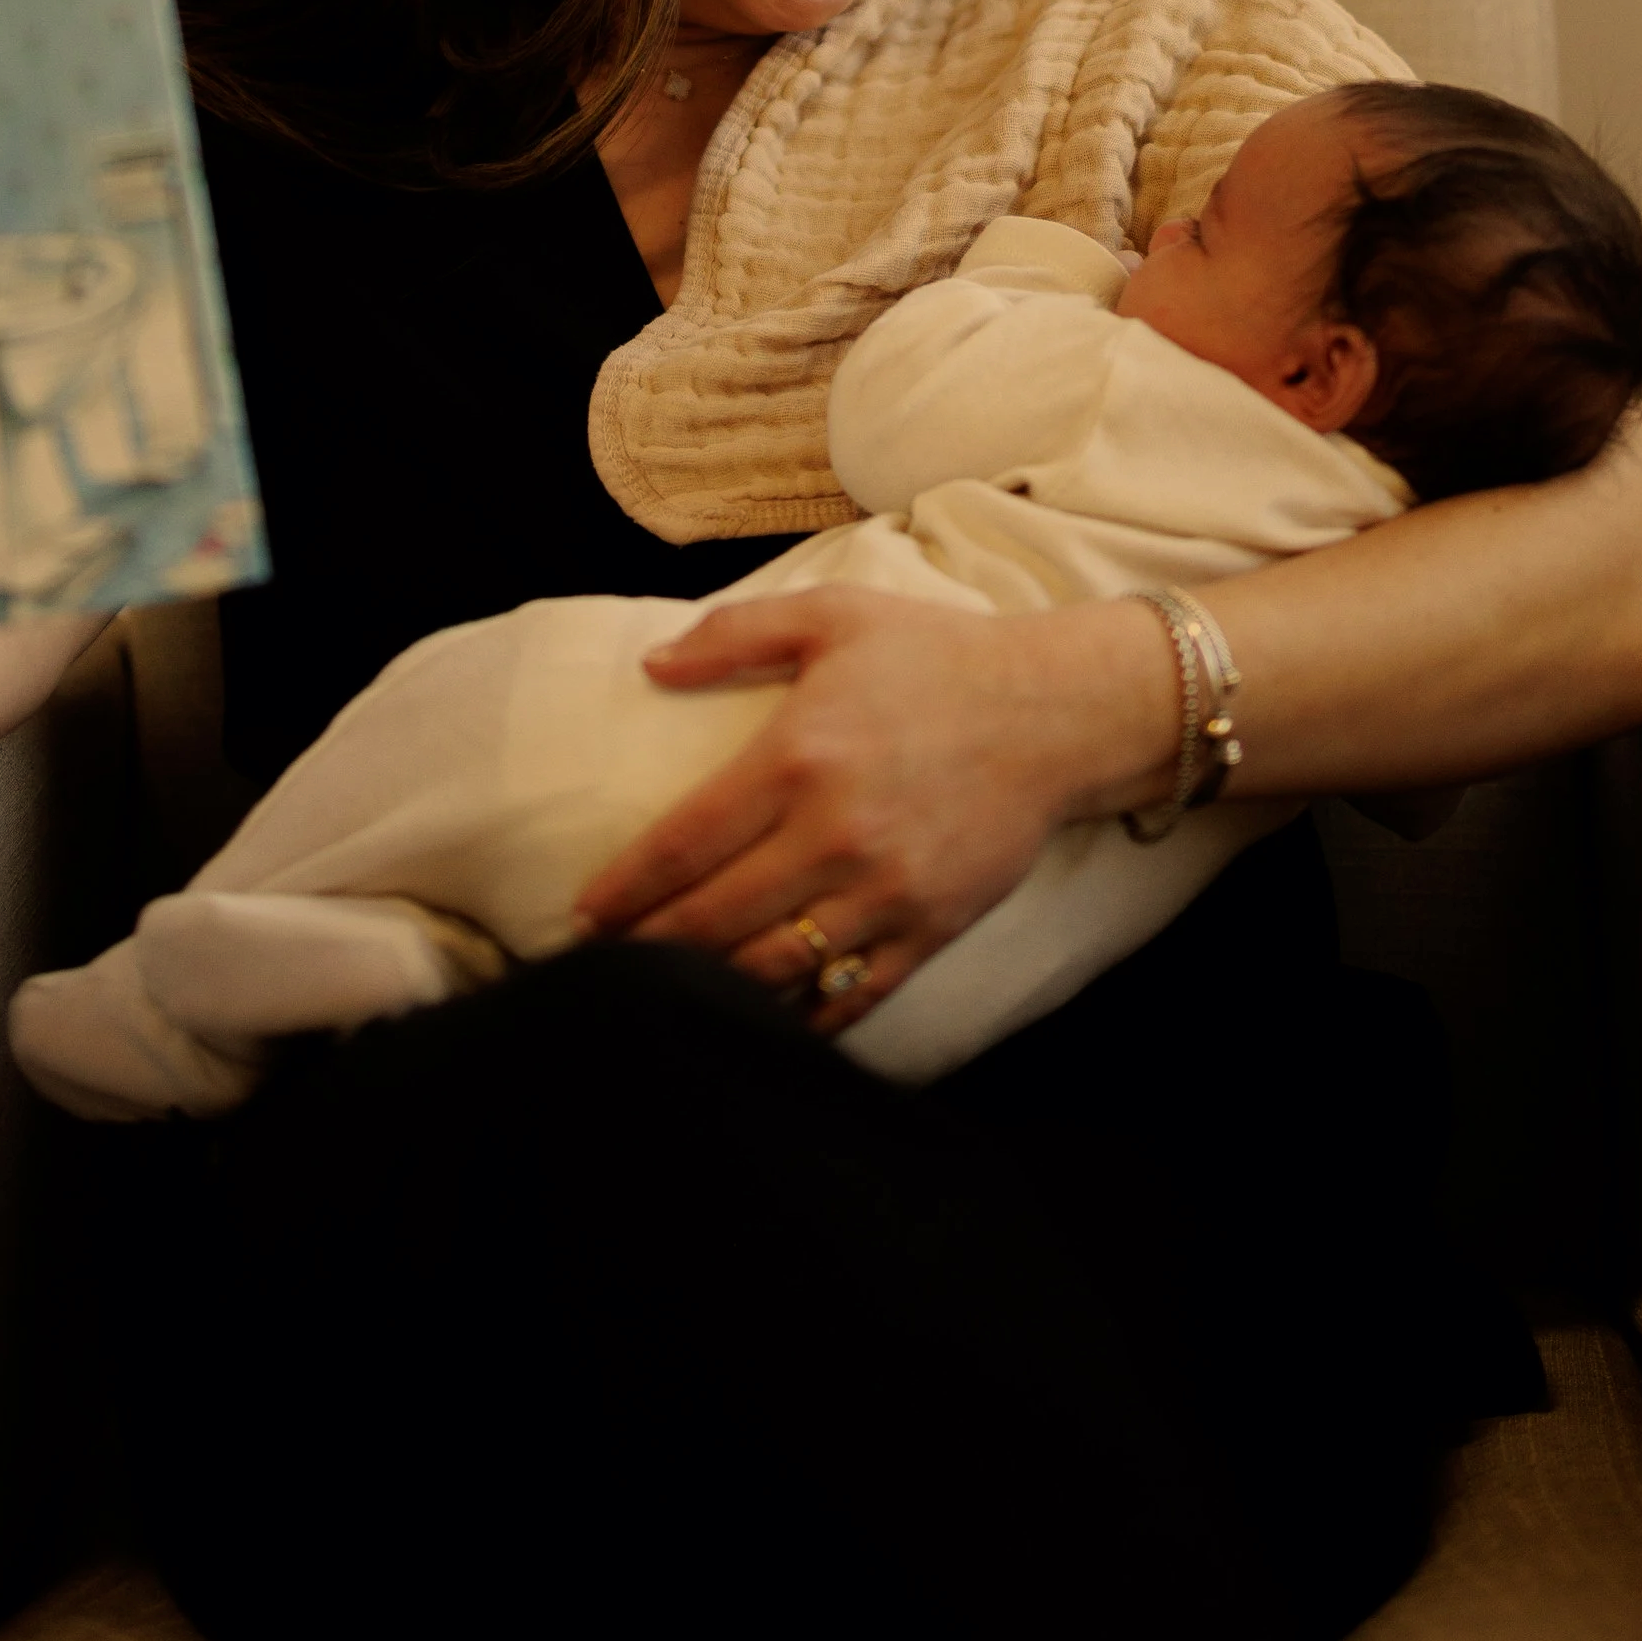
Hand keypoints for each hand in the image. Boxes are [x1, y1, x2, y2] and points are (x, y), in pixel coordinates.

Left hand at [573, 585, 1177, 1033]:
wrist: (1056, 711)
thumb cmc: (936, 659)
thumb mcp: (832, 617)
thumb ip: (733, 635)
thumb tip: (650, 665)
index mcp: (797, 758)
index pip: (683, 844)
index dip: (624, 889)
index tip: (585, 913)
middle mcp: (833, 835)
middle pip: (713, 920)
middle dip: (649, 949)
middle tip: (605, 966)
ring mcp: (884, 892)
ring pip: (773, 968)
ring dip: (712, 989)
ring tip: (669, 998)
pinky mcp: (929, 929)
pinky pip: (851, 997)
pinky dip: (802, 1019)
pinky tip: (765, 1023)